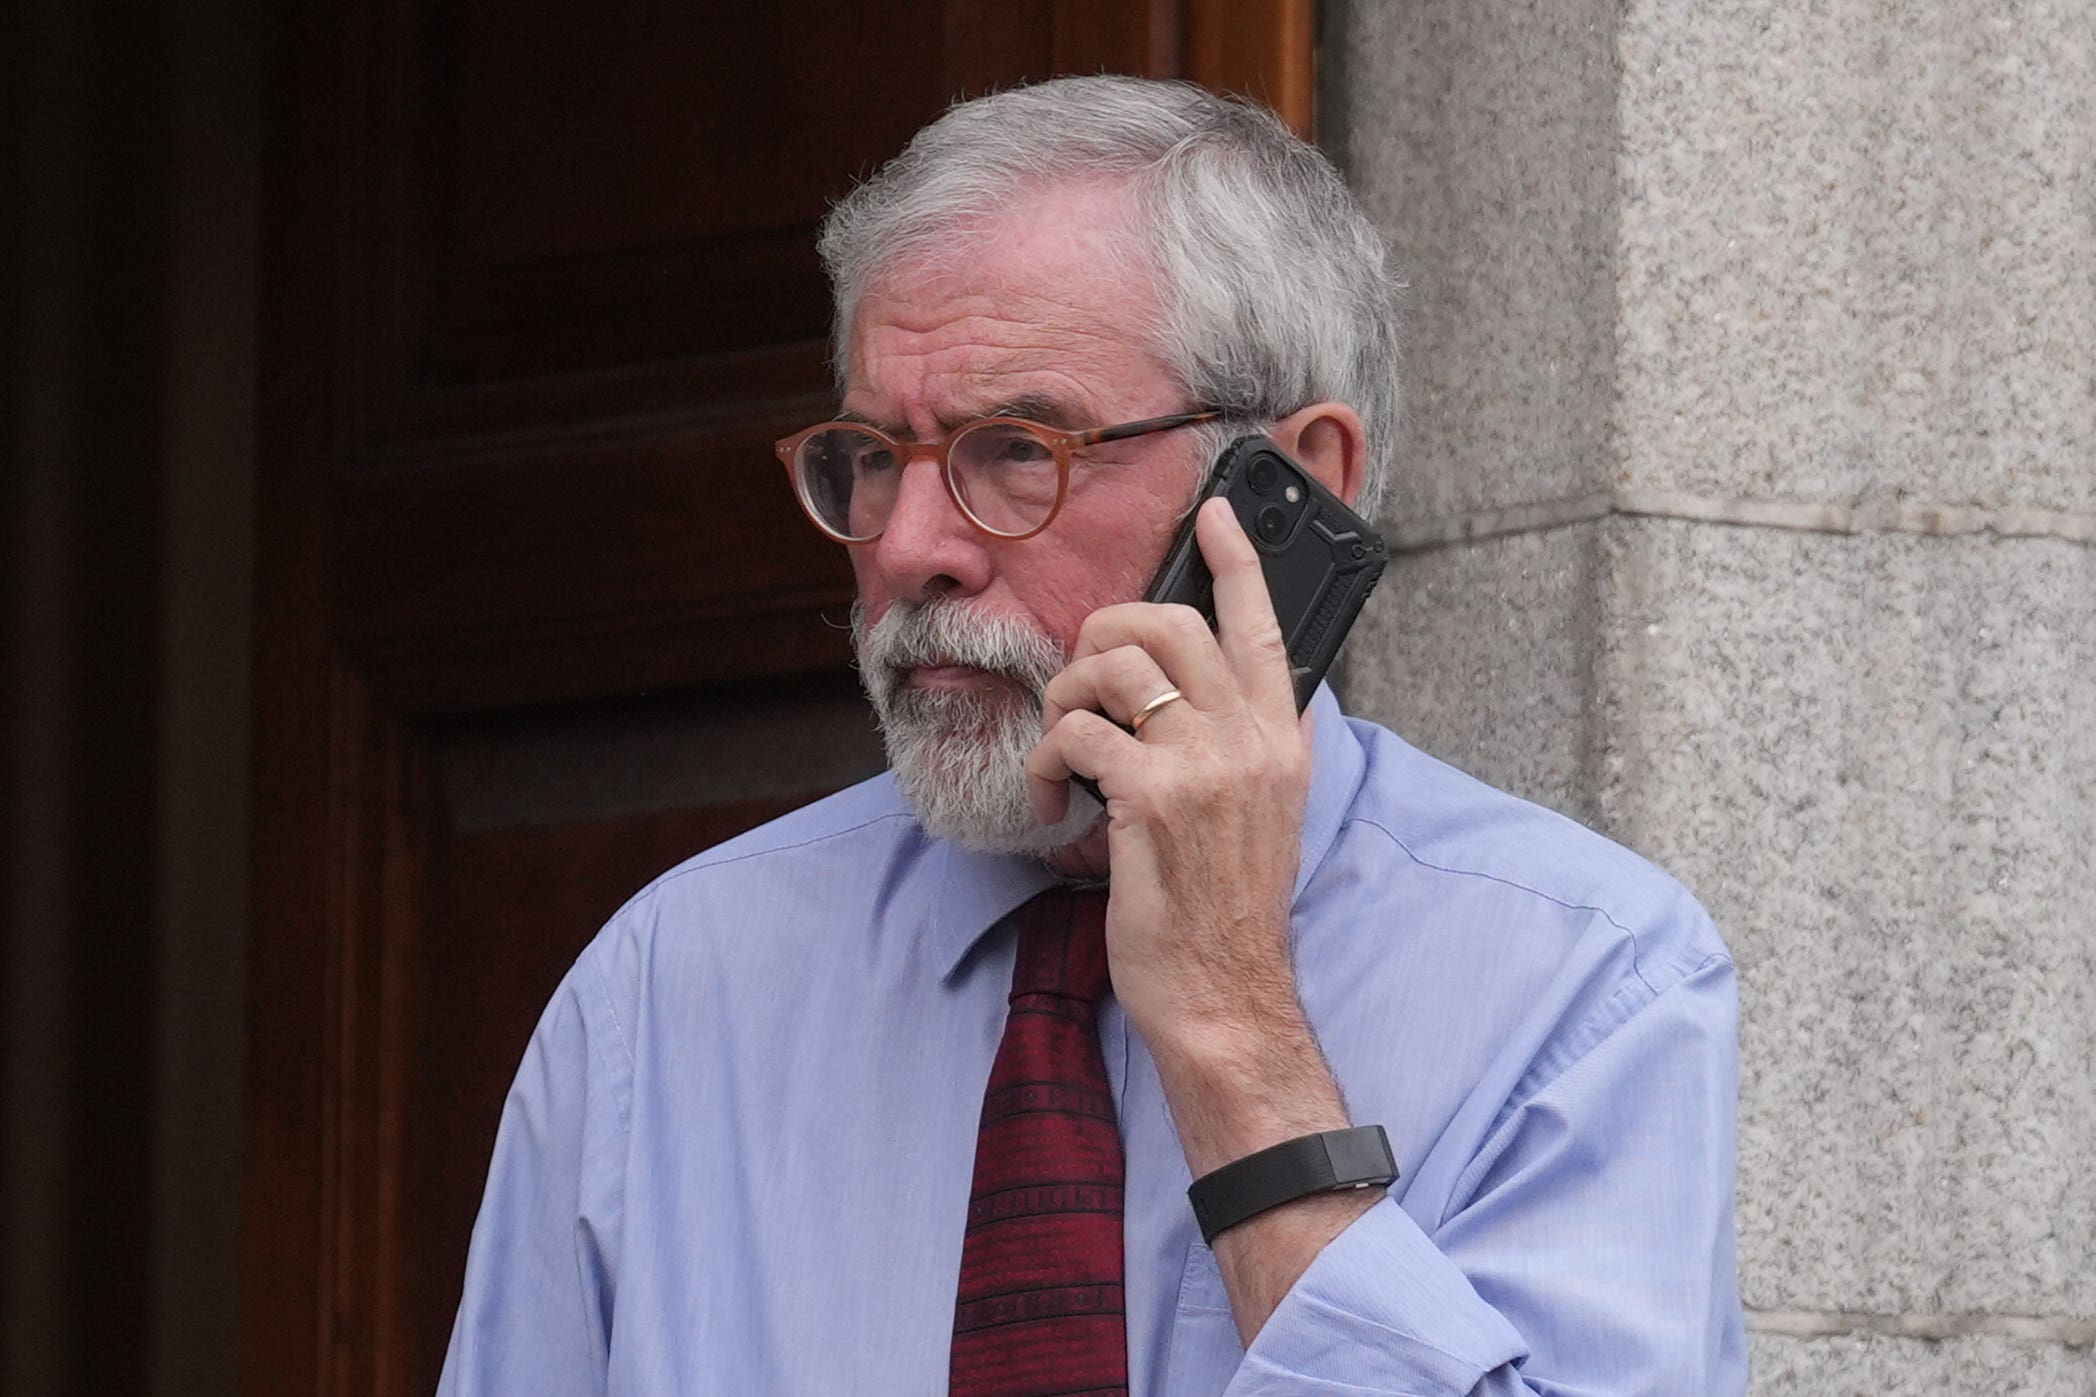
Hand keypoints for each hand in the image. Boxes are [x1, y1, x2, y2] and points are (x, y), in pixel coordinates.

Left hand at [1025, 496, 1313, 1055]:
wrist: (1223, 992)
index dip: (1238, 561)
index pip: (1266, 627)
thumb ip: (1251, 747)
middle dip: (1105, 634)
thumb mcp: (1264, 816)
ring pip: (1116, 666)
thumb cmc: (1227, 910)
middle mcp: (1250, 741)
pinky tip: (1053, 797)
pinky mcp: (1154, 798)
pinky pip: (1079, 733)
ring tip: (1063, 745)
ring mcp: (1205, 766)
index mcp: (1281, 741)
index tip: (1218, 514)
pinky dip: (1048, 759)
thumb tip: (1216, 692)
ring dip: (1066, 695)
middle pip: (1170, 625)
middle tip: (1082, 678)